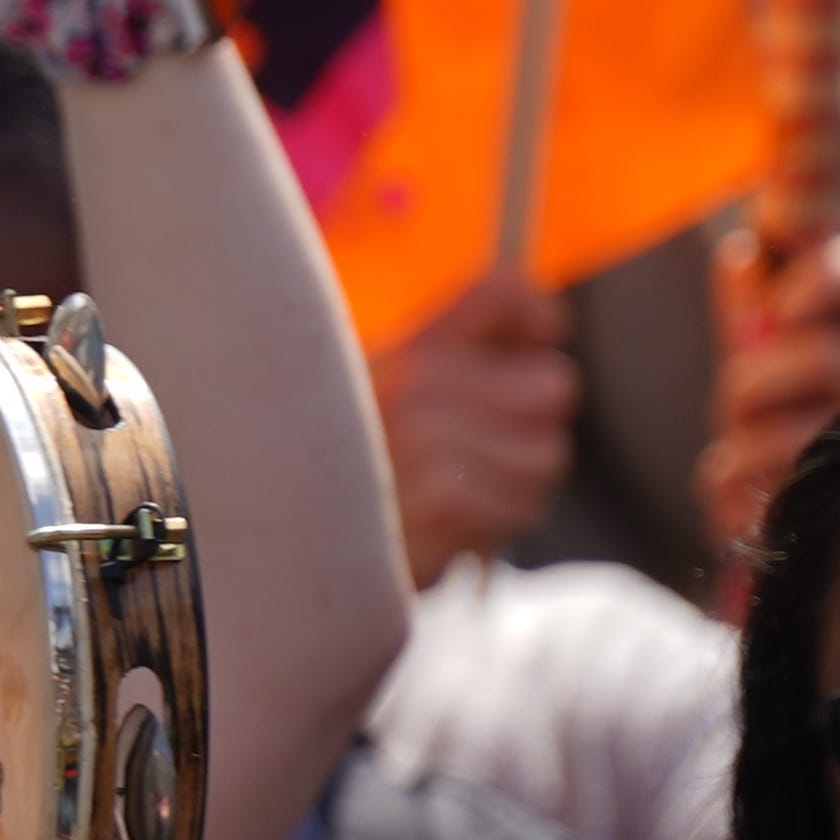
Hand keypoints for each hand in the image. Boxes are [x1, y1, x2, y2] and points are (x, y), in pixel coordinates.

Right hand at [374, 273, 578, 581]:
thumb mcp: (388, 395)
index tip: (531, 346)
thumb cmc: (348, 474)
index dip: (536, 316)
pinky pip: (518, 506)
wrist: (286, 547)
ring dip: (512, 486)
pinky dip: (489, 526)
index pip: (502, 291)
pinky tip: (443, 528)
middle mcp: (417, 380)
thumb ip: (459, 351)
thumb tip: (544, 323)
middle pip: (553, 386)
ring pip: (545, 456)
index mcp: (408, 347)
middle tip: (480, 454)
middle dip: (529, 428)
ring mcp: (428, 439)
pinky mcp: (443, 500)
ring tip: (455, 497)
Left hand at [698, 220, 839, 564]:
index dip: (830, 273)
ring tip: (744, 450)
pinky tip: (743, 490)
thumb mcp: (763, 358)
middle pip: (826, 357)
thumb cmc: (784, 422)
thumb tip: (744, 253)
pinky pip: (752, 479)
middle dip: (757, 376)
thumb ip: (751, 310)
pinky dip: (727, 478)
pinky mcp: (838, 507)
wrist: (800, 516)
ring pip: (795, 431)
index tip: (785, 304)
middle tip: (742, 398)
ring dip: (744, 438)